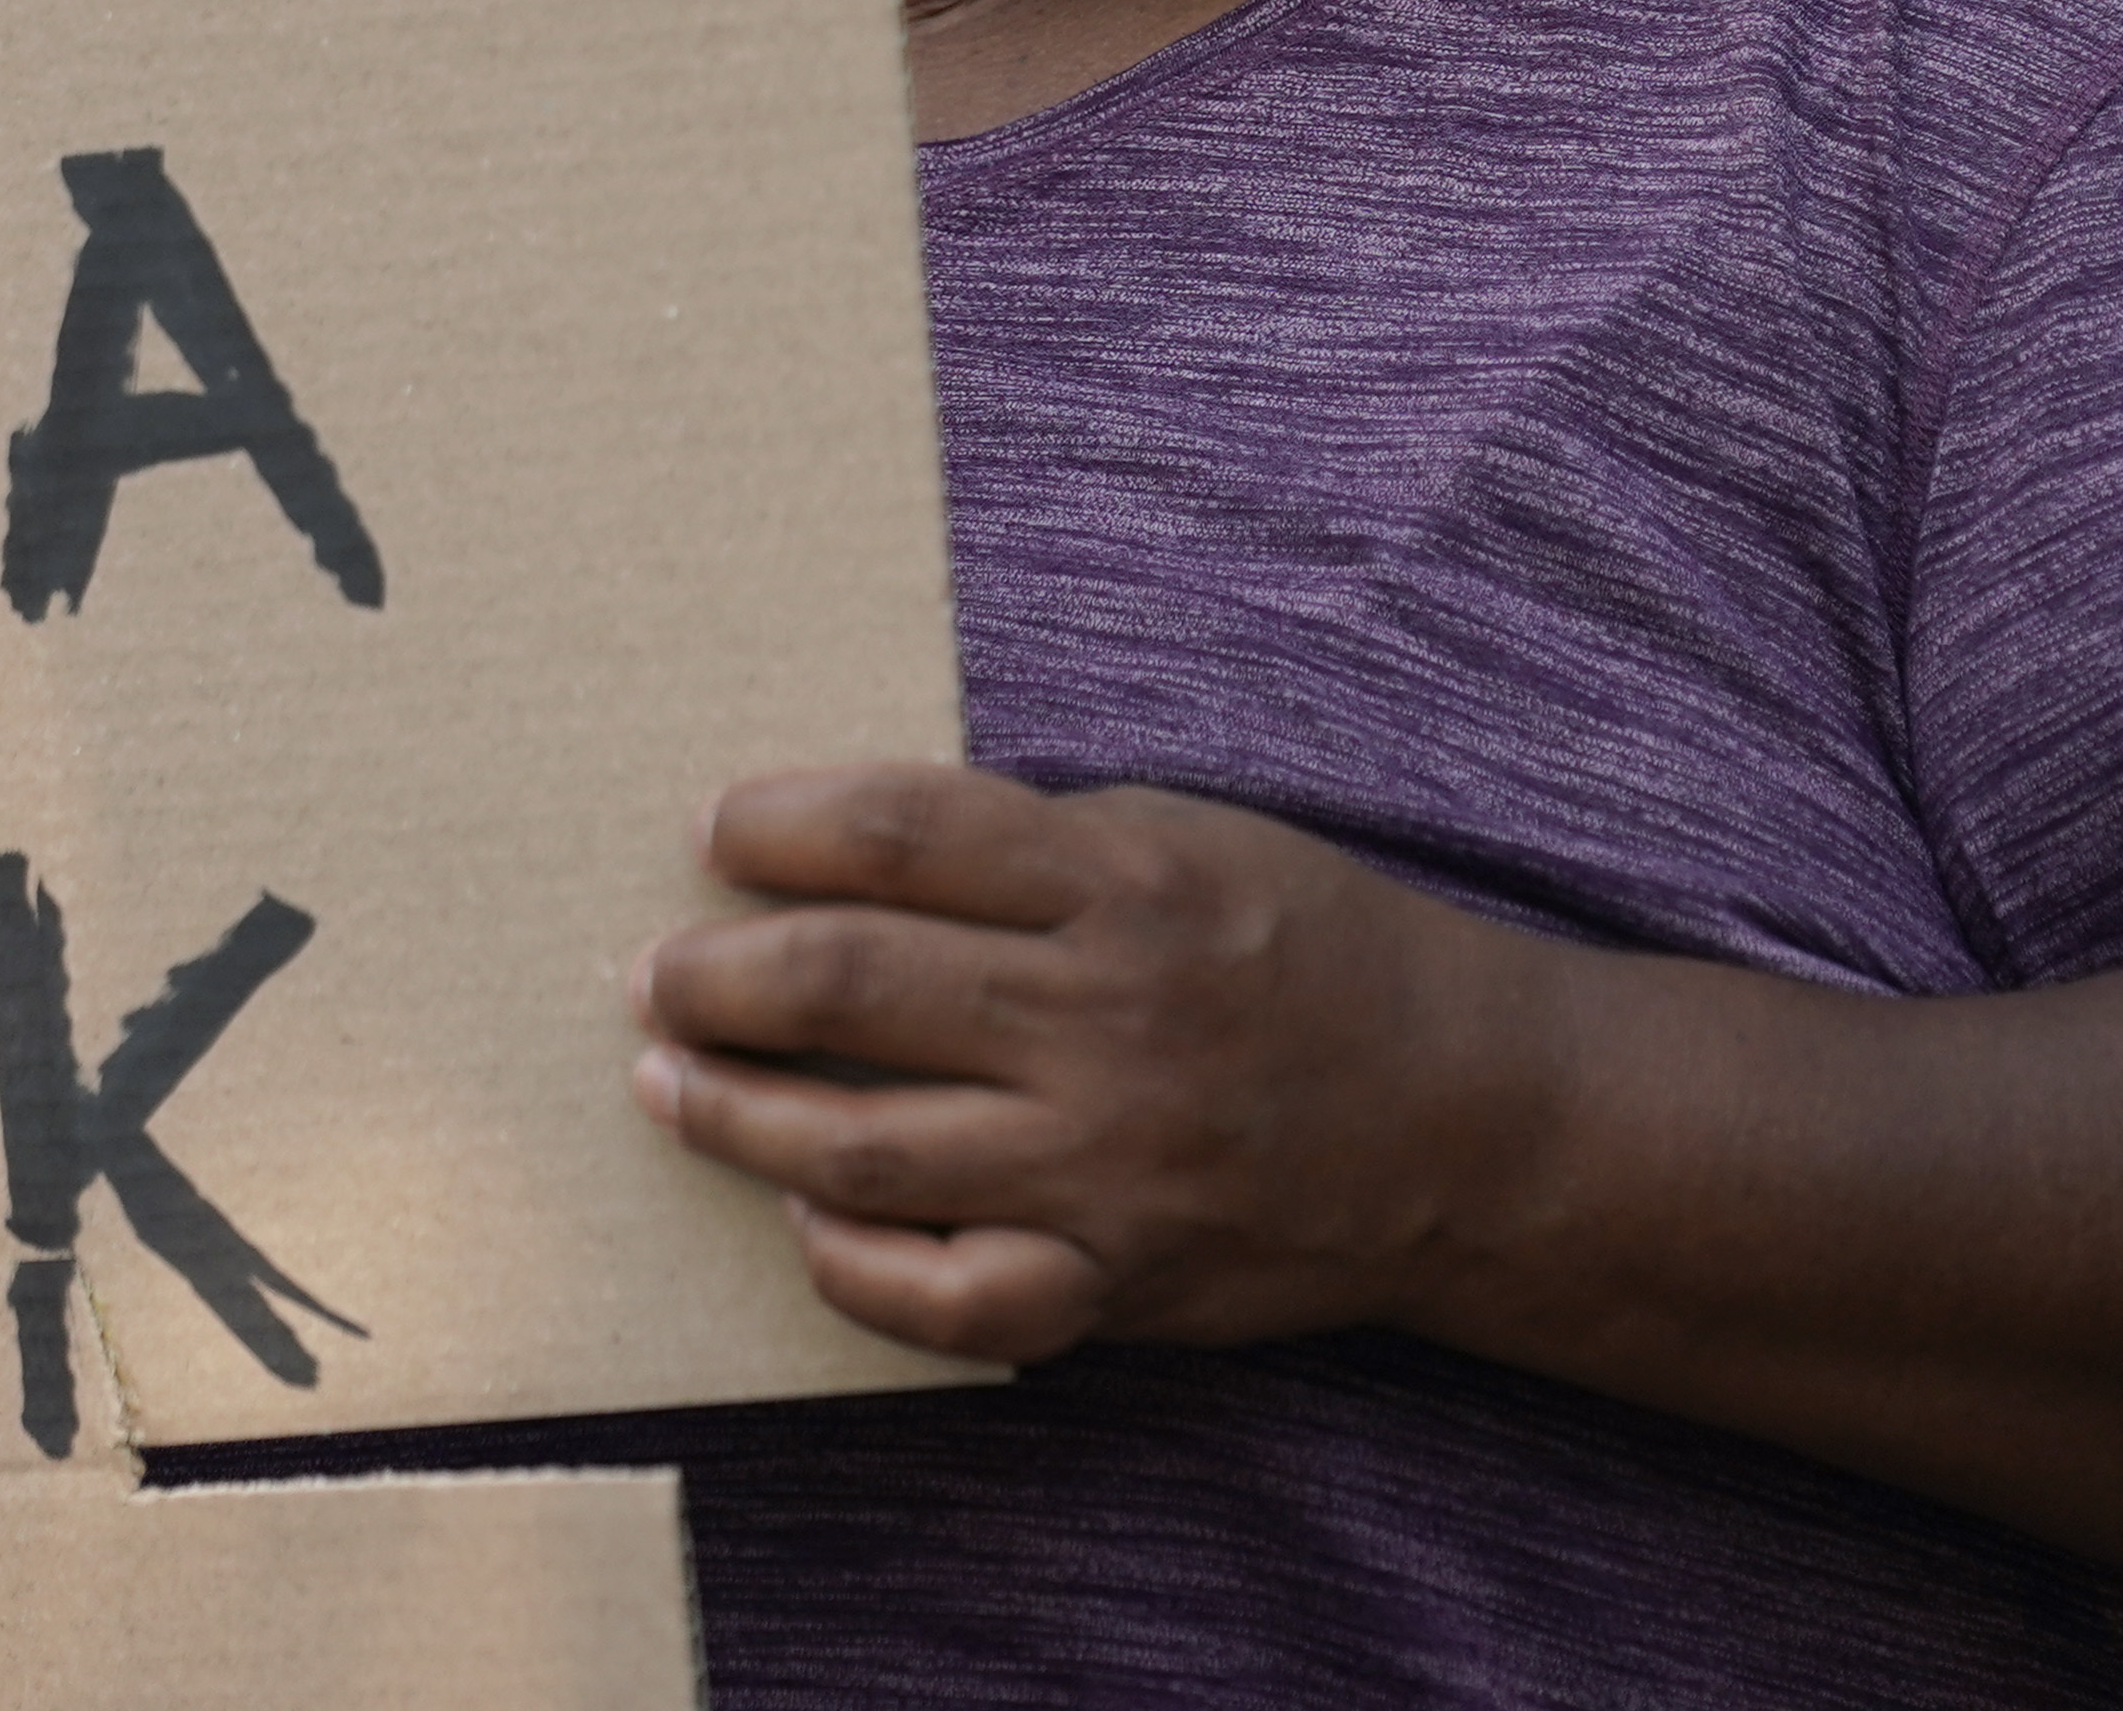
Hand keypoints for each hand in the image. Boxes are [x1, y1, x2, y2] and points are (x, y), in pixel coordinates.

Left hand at [631, 764, 1562, 1365]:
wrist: (1471, 1117)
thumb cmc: (1314, 953)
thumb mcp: (1194, 840)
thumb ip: (1037, 848)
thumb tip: (845, 846)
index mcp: (1124, 879)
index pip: (897, 831)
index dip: (773, 823)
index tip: (712, 827)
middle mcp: (1104, 1016)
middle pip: (847, 983)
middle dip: (712, 975)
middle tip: (650, 971)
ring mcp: (1106, 1162)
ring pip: (859, 1148)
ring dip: (734, 1115)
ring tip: (667, 1084)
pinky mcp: (1119, 1279)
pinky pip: (946, 1299)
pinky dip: (852, 1269)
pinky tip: (805, 1227)